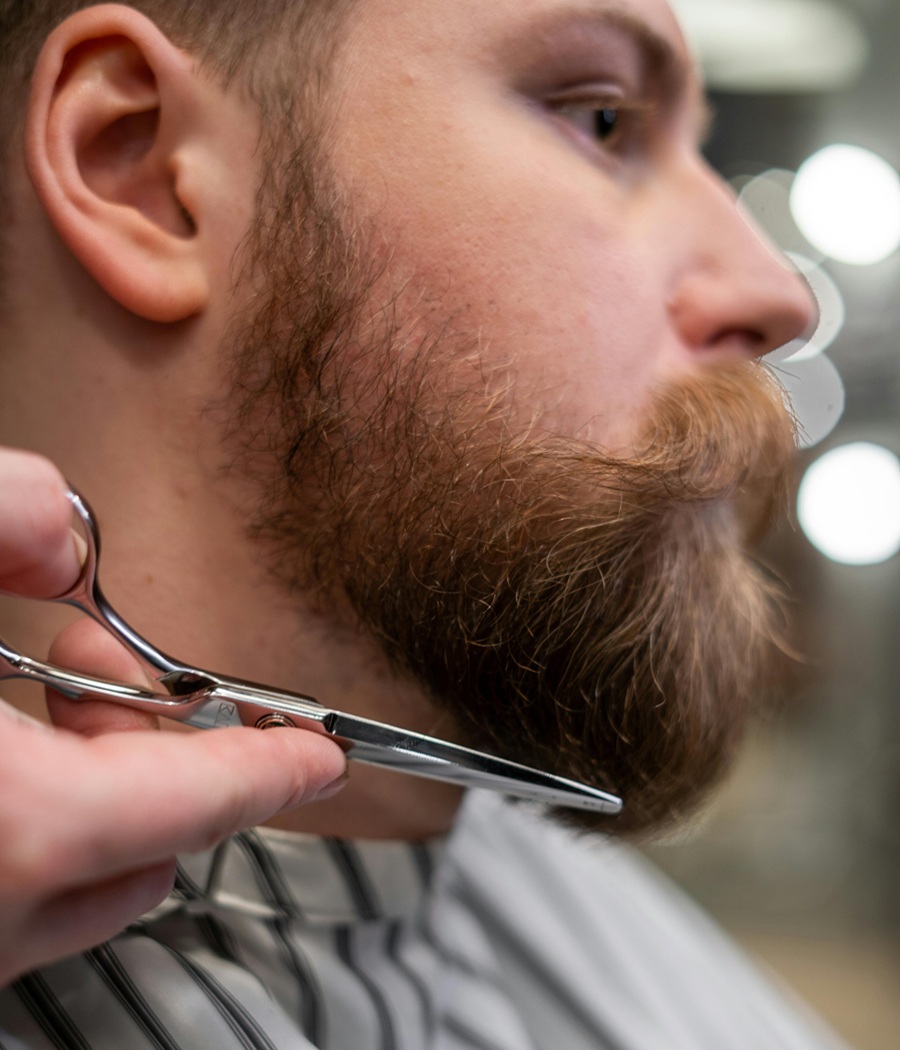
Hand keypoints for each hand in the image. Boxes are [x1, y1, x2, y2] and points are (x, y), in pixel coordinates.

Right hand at [0, 449, 346, 983]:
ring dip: (94, 812)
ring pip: (78, 897)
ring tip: (37, 716)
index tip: (321, 757)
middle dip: (163, 770)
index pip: (199, 802)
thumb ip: (4, 517)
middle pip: (150, 859)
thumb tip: (67, 539)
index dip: (273, 771)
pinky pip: (10, 910)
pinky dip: (29, 844)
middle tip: (105, 676)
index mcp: (9, 828)